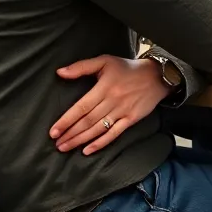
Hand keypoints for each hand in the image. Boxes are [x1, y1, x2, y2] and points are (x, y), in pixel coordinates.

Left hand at [50, 56, 170, 154]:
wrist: (157, 75)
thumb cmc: (128, 68)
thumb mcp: (106, 61)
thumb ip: (82, 66)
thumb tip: (60, 72)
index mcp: (105, 87)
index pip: (82, 106)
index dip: (66, 120)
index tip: (53, 131)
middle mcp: (113, 100)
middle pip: (88, 121)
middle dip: (70, 134)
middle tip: (56, 144)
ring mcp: (123, 111)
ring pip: (98, 129)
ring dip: (80, 140)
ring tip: (66, 147)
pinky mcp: (132, 119)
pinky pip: (114, 134)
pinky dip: (100, 143)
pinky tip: (87, 150)